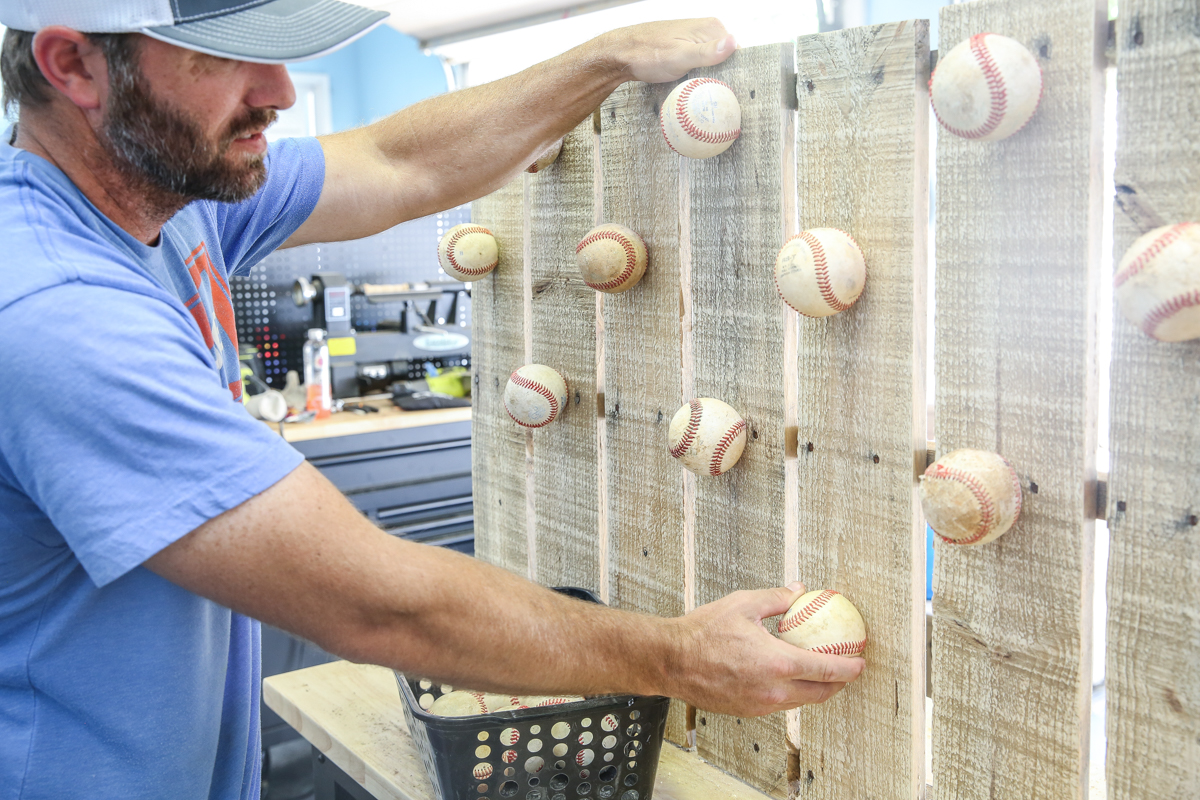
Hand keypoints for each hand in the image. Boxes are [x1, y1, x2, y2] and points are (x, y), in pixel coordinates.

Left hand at [602, 18, 736, 83]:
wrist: (620, 53)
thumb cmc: (647, 53)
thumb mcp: (680, 56)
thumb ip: (708, 52)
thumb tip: (734, 43)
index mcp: (711, 27)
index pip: (737, 53)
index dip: (736, 73)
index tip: (731, 92)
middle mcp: (706, 31)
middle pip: (726, 59)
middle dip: (723, 78)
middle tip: (715, 98)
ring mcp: (695, 40)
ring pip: (713, 64)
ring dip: (710, 79)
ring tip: (703, 94)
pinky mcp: (685, 50)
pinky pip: (700, 65)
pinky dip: (699, 77)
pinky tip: (693, 88)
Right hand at [665, 582, 865, 716]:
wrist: (672, 661)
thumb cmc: (703, 632)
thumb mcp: (744, 604)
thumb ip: (777, 598)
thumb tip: (799, 590)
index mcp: (777, 664)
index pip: (827, 669)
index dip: (850, 666)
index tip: (861, 660)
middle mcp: (773, 690)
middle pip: (821, 693)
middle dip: (840, 683)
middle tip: (847, 668)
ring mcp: (760, 705)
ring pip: (800, 701)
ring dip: (816, 688)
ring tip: (819, 672)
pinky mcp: (748, 711)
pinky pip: (779, 703)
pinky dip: (791, 691)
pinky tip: (787, 676)